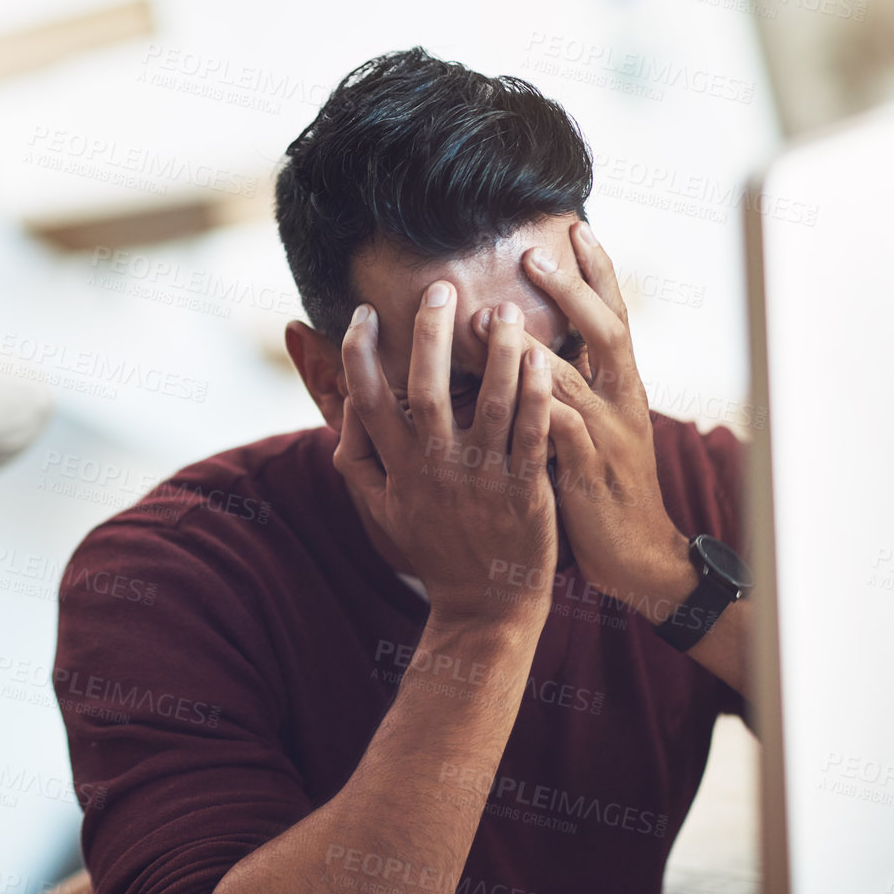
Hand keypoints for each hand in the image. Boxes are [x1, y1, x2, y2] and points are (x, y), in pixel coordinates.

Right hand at [336, 282, 558, 626]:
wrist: (485, 606)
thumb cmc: (433, 547)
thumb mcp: (381, 508)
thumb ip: (358, 457)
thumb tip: (350, 403)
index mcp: (398, 467)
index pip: (367, 399)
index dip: (359, 353)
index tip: (364, 313)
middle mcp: (436, 468)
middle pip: (425, 389)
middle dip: (431, 335)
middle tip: (440, 287)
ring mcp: (482, 479)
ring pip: (488, 403)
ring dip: (496, 353)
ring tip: (504, 310)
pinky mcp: (526, 491)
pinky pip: (531, 434)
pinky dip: (536, 395)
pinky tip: (542, 357)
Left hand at [497, 220, 688, 610]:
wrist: (638, 558)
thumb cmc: (602, 486)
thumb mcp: (590, 427)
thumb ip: (566, 385)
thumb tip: (532, 343)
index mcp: (619, 388)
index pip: (612, 317)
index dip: (597, 273)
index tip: (576, 227)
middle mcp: (621, 403)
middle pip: (606, 333)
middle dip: (571, 292)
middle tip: (532, 255)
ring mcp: (609, 438)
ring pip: (573, 382)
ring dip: (532, 349)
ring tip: (490, 319)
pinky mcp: (591, 476)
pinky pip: (565, 437)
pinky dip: (537, 413)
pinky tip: (508, 395)